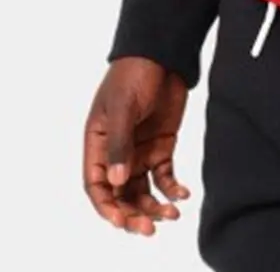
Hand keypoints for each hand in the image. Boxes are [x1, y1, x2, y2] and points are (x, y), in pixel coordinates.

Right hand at [83, 57, 191, 234]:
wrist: (163, 52)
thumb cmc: (133, 73)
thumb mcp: (123, 107)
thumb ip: (120, 143)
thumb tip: (116, 182)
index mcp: (98, 144)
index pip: (96, 185)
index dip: (106, 207)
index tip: (121, 221)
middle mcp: (117, 153)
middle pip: (120, 195)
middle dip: (132, 214)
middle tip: (149, 227)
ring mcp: (140, 151)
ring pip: (142, 190)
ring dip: (154, 206)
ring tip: (171, 214)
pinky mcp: (162, 146)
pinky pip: (164, 176)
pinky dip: (172, 188)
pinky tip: (182, 194)